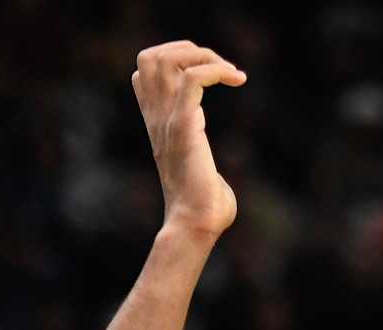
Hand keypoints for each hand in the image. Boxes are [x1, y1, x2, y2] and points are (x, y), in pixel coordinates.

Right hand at [134, 40, 244, 238]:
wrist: (195, 226)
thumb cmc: (205, 212)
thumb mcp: (202, 179)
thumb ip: (206, 170)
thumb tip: (219, 187)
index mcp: (158, 126)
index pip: (144, 73)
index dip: (174, 61)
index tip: (208, 77)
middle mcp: (158, 119)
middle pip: (150, 57)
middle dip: (187, 50)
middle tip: (219, 69)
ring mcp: (167, 122)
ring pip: (166, 59)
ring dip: (201, 55)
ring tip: (229, 72)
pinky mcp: (184, 128)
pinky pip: (192, 79)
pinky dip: (216, 69)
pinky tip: (238, 79)